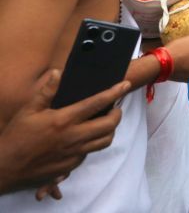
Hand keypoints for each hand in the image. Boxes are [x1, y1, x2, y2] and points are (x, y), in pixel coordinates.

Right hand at [0, 69, 128, 195]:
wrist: (4, 167)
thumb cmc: (16, 136)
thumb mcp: (28, 110)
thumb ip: (46, 91)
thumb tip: (57, 72)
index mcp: (64, 120)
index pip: (97, 104)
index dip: (114, 93)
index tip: (125, 84)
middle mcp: (73, 137)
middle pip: (109, 125)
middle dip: (117, 114)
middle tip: (115, 108)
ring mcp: (73, 153)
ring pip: (104, 141)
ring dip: (109, 130)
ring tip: (105, 122)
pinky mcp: (70, 166)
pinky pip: (90, 153)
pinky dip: (93, 143)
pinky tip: (87, 137)